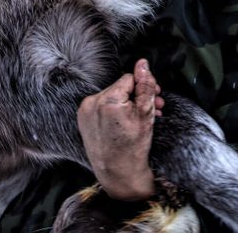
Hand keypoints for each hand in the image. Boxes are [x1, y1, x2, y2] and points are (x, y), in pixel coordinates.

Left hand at [77, 59, 164, 201]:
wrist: (118, 173)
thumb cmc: (134, 147)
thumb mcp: (146, 114)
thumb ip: (145, 85)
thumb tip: (143, 63)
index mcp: (107, 99)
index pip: (129, 79)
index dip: (144, 88)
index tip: (155, 99)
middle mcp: (92, 102)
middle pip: (120, 88)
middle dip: (137, 97)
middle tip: (153, 109)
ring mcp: (84, 112)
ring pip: (112, 97)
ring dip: (126, 104)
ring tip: (140, 118)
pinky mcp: (82, 119)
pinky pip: (101, 107)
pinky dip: (113, 112)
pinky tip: (124, 122)